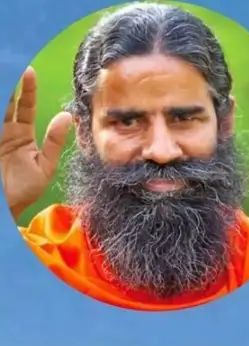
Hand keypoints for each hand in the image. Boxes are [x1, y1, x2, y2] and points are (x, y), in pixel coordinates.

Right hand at [1, 67, 72, 219]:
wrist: (6, 206)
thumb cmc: (25, 191)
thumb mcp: (45, 166)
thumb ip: (54, 141)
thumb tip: (67, 116)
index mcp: (21, 134)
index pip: (24, 105)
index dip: (27, 88)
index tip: (29, 70)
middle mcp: (4, 130)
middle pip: (5, 99)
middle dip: (8, 81)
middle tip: (11, 61)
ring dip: (2, 90)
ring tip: (5, 70)